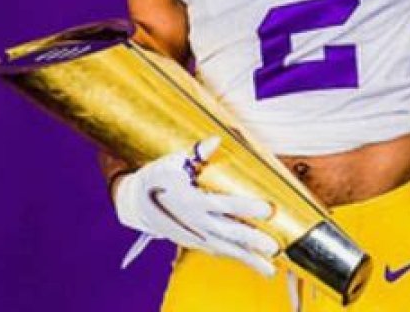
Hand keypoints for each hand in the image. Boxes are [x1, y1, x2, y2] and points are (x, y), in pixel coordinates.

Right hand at [115, 137, 278, 275]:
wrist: (135, 202)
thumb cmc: (159, 177)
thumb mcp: (173, 162)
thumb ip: (196, 153)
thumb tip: (215, 140)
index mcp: (192, 200)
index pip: (224, 204)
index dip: (246, 208)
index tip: (268, 210)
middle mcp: (195, 222)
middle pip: (228, 233)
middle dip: (252, 241)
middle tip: (274, 247)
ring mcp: (195, 235)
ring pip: (225, 249)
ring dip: (248, 259)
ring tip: (270, 269)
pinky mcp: (194, 242)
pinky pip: (218, 252)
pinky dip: (235, 258)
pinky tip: (252, 263)